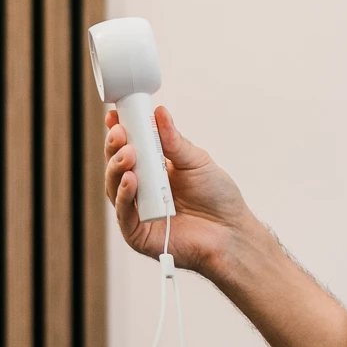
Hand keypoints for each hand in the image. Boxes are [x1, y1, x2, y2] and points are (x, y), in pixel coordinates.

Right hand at [102, 105, 252, 280]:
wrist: (231, 232)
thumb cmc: (217, 199)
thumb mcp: (196, 162)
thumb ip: (175, 141)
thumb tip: (160, 113)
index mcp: (152, 169)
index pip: (128, 147)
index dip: (120, 132)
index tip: (115, 116)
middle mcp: (141, 189)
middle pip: (116, 166)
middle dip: (115, 147)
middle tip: (121, 134)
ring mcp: (137, 211)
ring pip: (114, 188)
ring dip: (117, 168)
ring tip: (127, 153)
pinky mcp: (137, 233)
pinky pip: (124, 213)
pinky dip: (124, 195)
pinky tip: (131, 180)